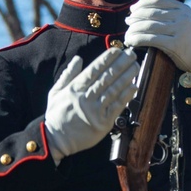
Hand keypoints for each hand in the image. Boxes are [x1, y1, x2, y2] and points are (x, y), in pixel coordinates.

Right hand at [45, 49, 139, 164]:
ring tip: (135, 66)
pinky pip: (117, 107)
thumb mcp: (56, 92)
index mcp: (74, 89)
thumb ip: (68, 75)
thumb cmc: (56, 115)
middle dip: (121, 64)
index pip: (93, 70)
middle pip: (106, 77)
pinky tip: (134, 86)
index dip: (106, 59)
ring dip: (126, 77)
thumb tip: (78, 58)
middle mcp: (85, 98)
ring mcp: (95, 111)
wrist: (55, 140)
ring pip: (113, 90)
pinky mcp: (103, 123)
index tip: (117, 50)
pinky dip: (126, 96)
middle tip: (131, 54)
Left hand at [124, 0, 190, 80]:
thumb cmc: (189, 38)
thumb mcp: (183, 20)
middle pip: (151, 13)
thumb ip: (169, 13)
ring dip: (133, 30)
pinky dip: (137, 39)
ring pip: (148, 26)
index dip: (142, 3)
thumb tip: (141, 10)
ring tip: (127, 34)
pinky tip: (131, 42)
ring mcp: (179, 30)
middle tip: (127, 22)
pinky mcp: (175, 44)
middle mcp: (181, 17)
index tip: (133, 9)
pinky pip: (151, 39)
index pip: (157, 0)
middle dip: (135, 17)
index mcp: (182, 8)